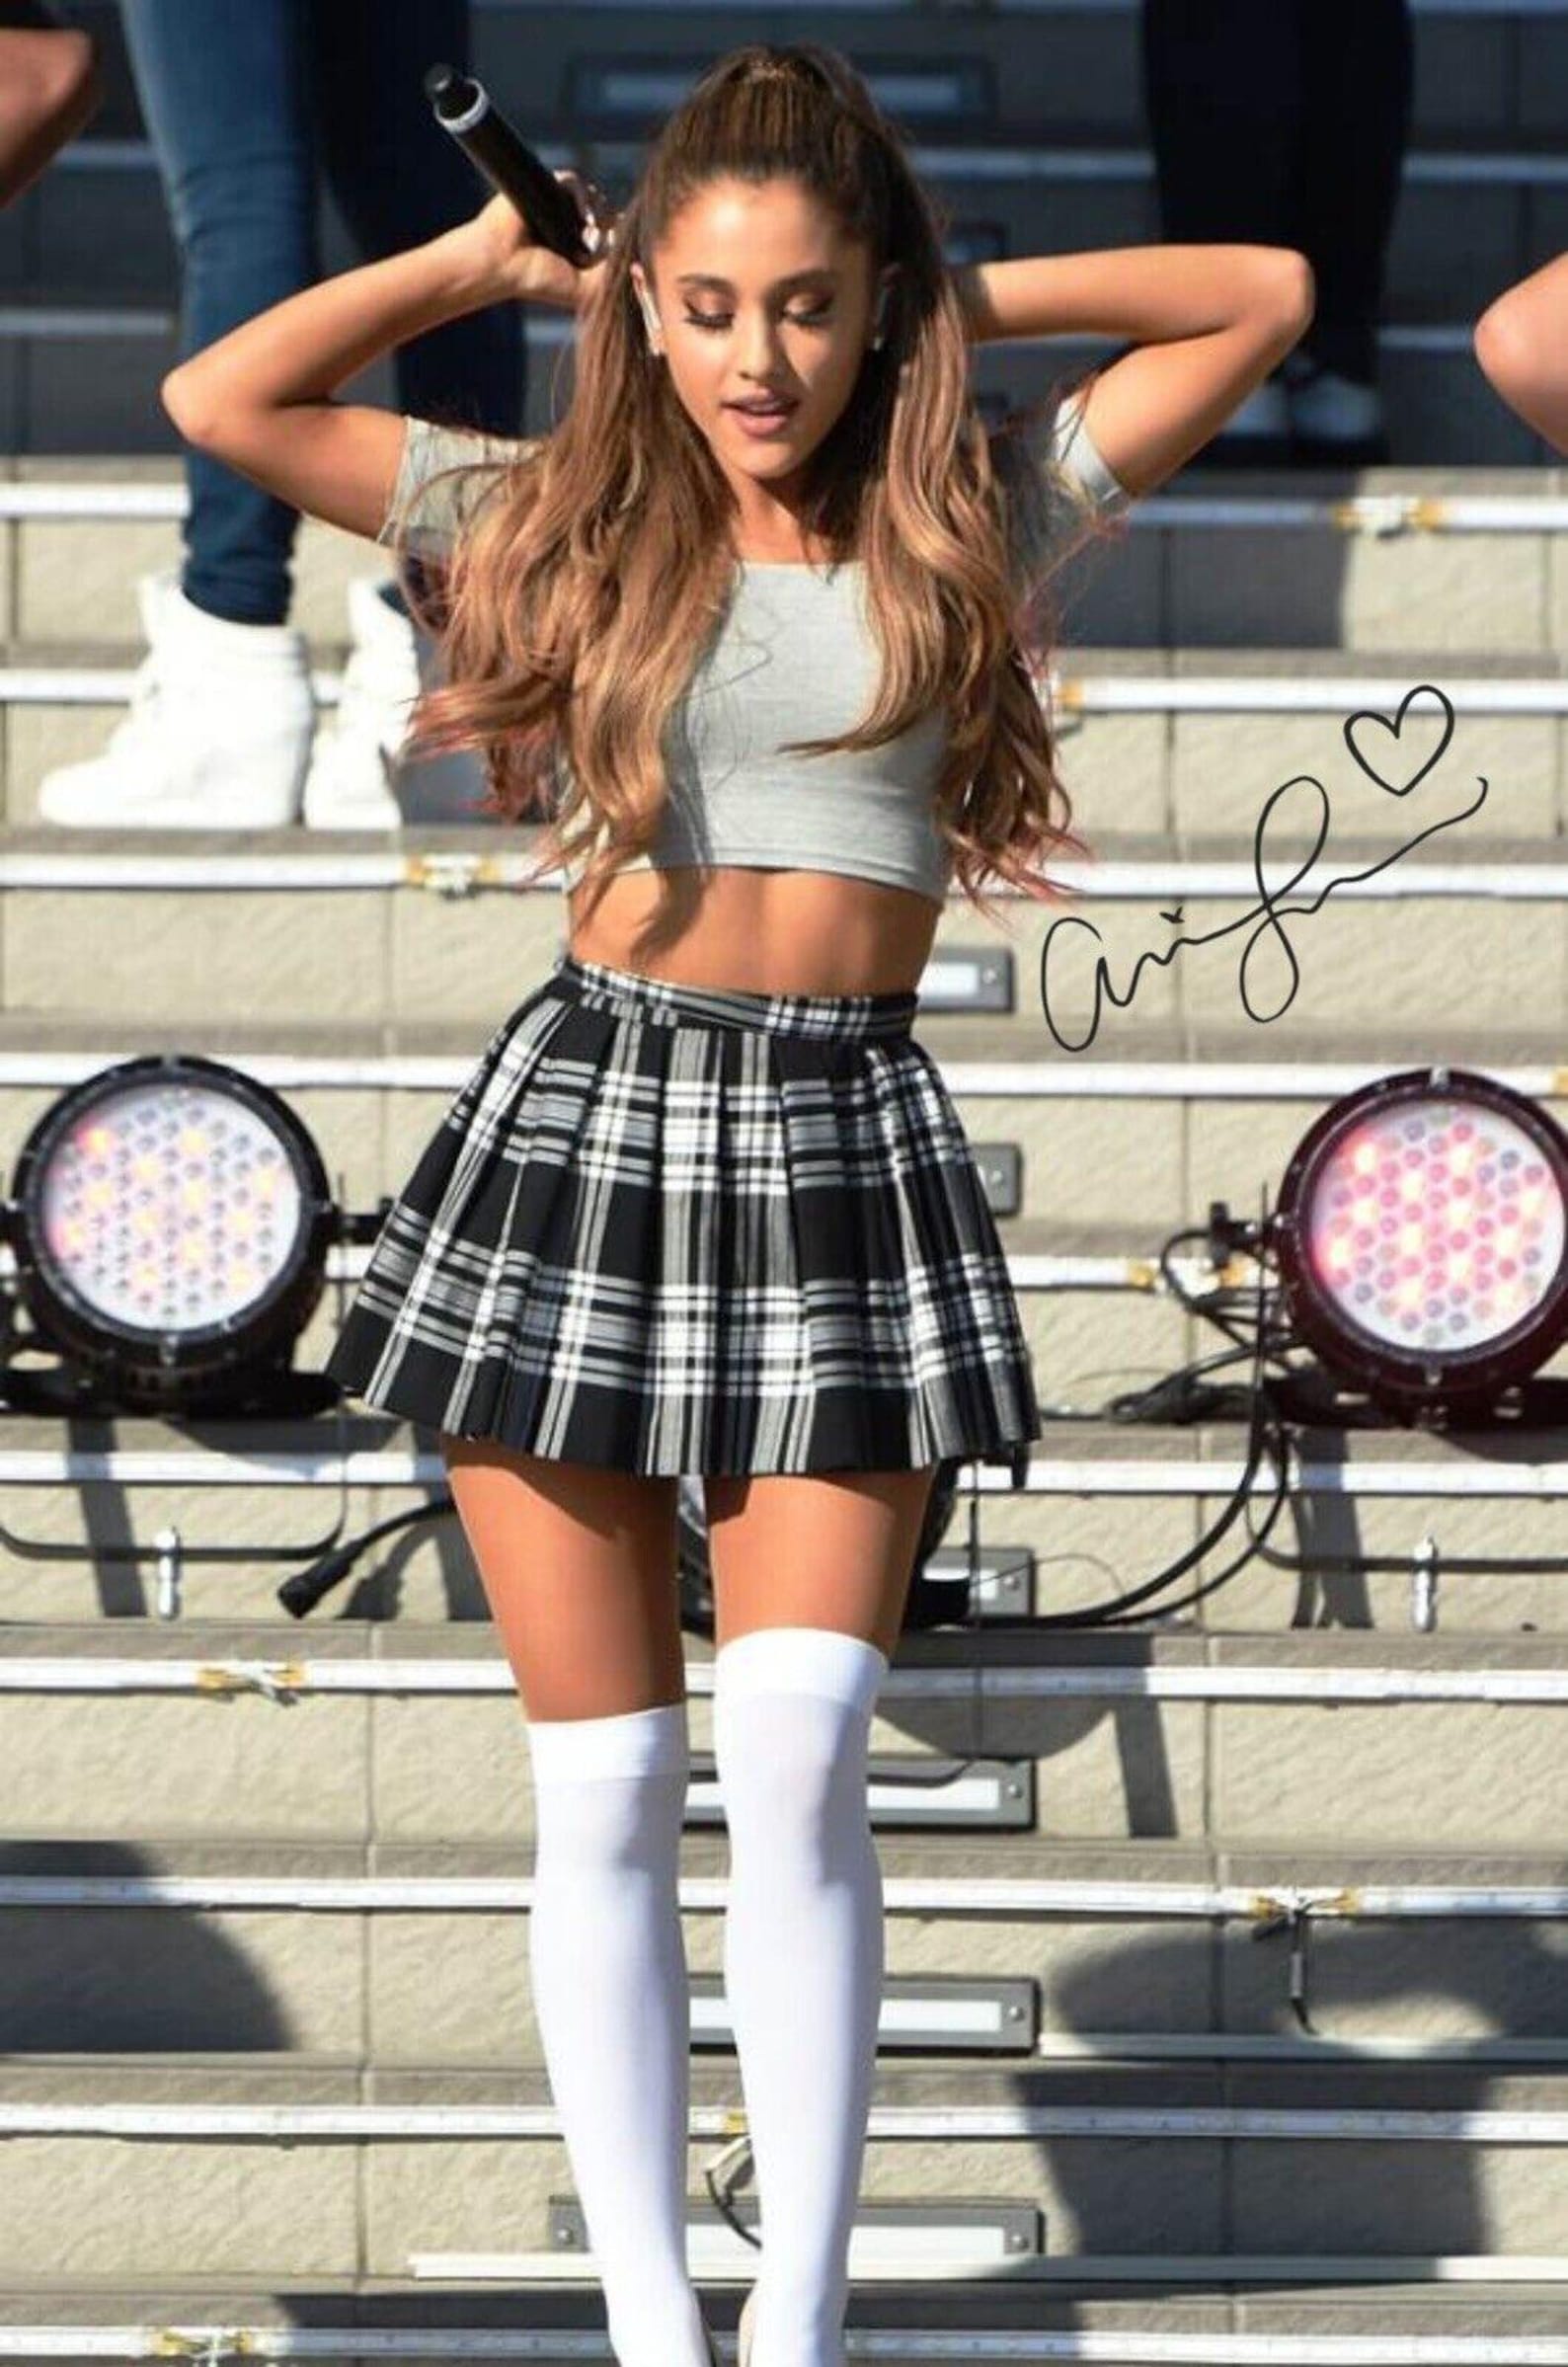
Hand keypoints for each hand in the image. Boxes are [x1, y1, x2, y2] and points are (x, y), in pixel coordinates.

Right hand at [459, 169, 618, 313]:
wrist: (503, 263)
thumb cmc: (539, 281)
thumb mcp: (584, 287)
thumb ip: (611, 278)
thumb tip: (640, 263)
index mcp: (579, 247)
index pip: (611, 232)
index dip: (622, 234)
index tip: (623, 242)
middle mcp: (570, 225)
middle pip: (606, 212)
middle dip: (610, 224)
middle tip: (602, 240)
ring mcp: (558, 205)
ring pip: (593, 197)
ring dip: (598, 212)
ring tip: (590, 231)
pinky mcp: (546, 187)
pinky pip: (574, 183)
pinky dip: (582, 197)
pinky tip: (584, 218)